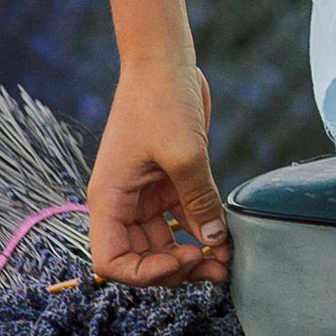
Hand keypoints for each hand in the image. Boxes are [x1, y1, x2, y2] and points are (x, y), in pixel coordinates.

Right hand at [87, 63, 227, 283]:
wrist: (165, 61)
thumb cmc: (161, 100)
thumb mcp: (184, 152)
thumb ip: (199, 200)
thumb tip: (214, 242)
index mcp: (109, 199)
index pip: (110, 261)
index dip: (144, 273)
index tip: (181, 260)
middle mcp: (122, 202)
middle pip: (140, 258)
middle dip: (175, 270)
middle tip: (214, 270)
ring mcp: (144, 194)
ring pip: (163, 242)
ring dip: (191, 255)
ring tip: (225, 263)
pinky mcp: (167, 182)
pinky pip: (181, 218)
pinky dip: (200, 231)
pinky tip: (224, 238)